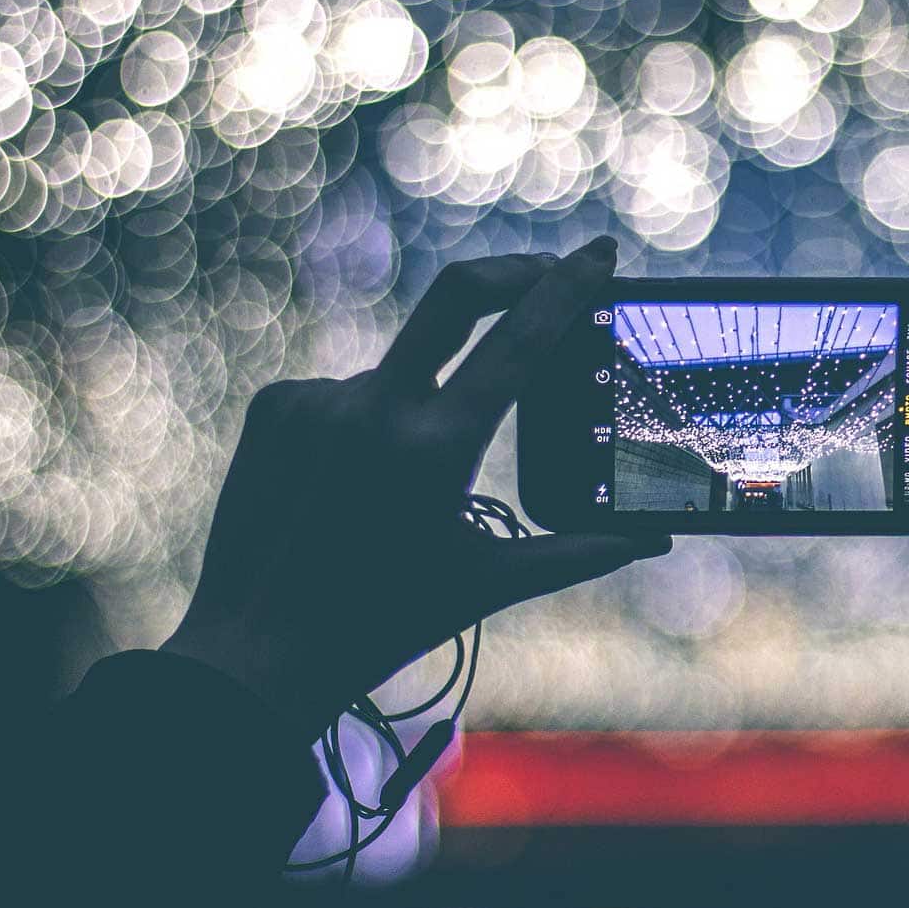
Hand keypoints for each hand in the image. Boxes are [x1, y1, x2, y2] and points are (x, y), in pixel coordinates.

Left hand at [162, 236, 668, 741]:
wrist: (256, 653)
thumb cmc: (384, 623)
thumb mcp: (488, 585)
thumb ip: (579, 553)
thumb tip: (652, 538)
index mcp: (435, 449)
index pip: (520, 341)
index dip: (569, 288)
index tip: (600, 254)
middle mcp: (373, 409)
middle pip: (457, 295)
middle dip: (513, 272)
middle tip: (550, 270)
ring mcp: (317, 401)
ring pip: (402, 369)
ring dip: (425, 399)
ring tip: (403, 487)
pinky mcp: (275, 406)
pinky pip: (347, 390)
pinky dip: (369, 420)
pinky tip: (352, 484)